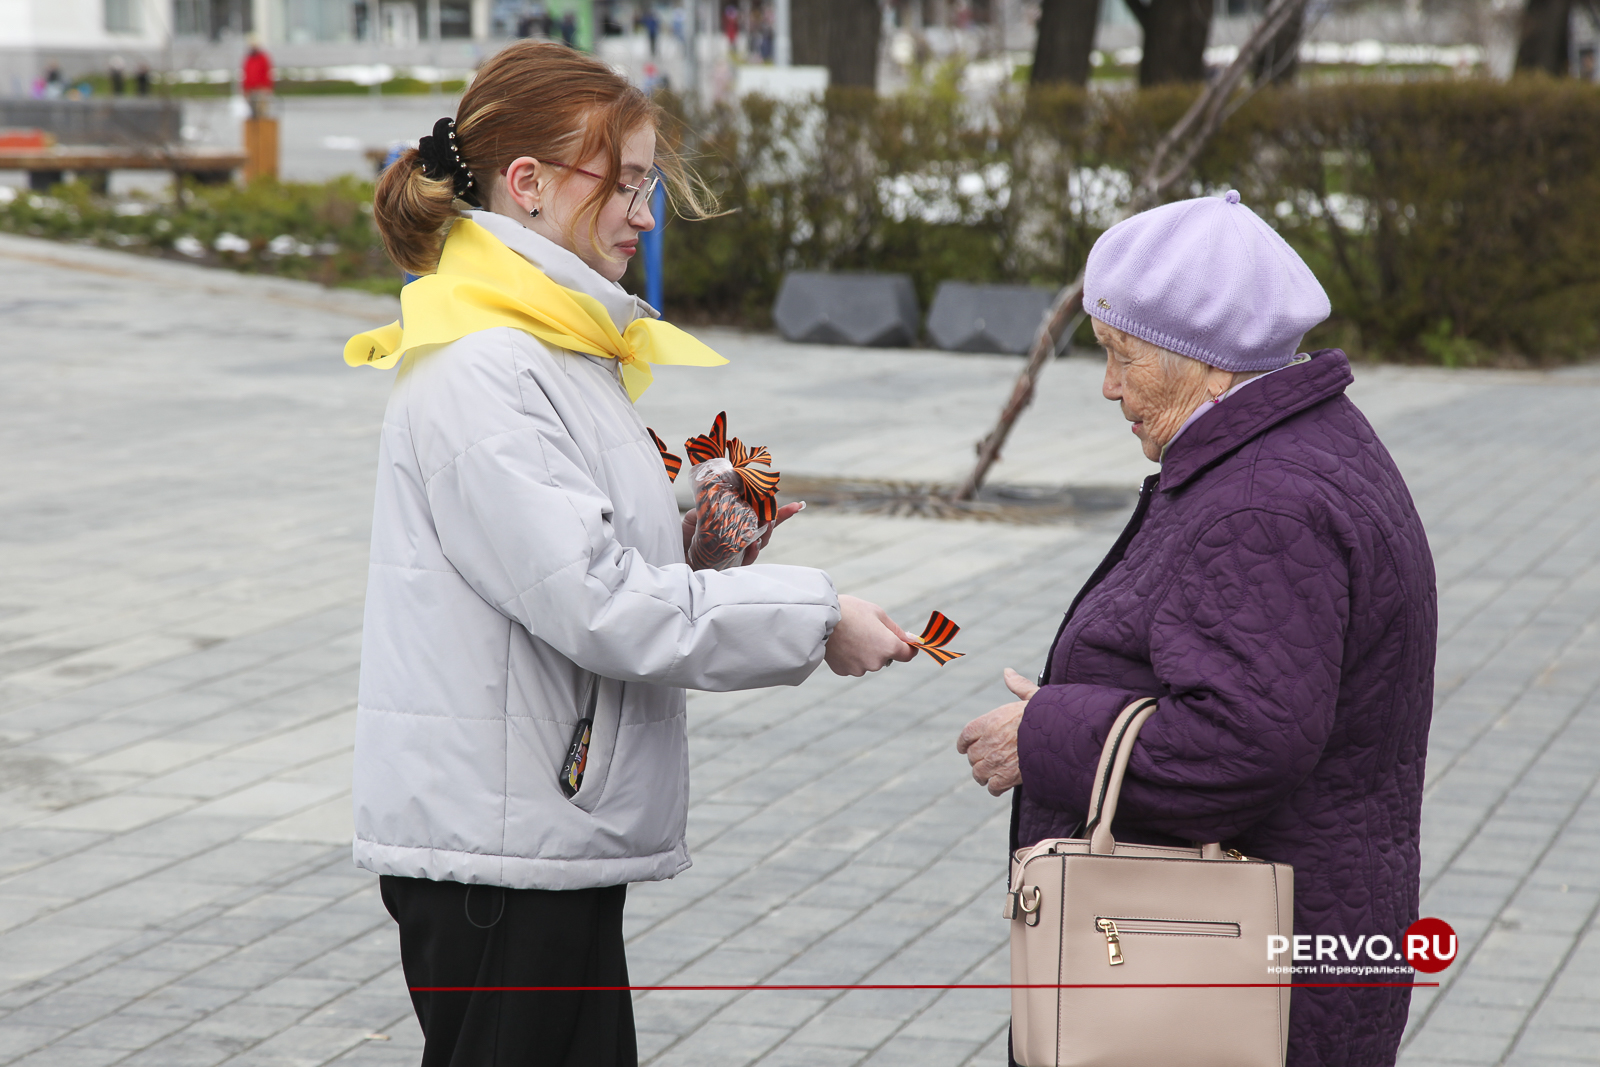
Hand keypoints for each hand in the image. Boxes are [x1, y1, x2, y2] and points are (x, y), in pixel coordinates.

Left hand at [681, 501, 805, 565]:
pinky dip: (752, 551)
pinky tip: (754, 543)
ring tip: (768, 521)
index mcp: (737, 523)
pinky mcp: (732, 565)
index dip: (779, 511)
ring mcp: (739, 552)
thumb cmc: (684, 540)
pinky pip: (747, 559)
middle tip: (789, 509)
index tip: (798, 506)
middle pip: (766, 528)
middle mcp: (742, 538)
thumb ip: (707, 508)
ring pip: (761, 542)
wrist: (675, 562)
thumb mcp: (694, 519)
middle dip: (778, 519)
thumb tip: (718, 497)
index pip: (760, 515)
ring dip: (766, 532)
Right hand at [825, 594, 916, 676]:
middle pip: (886, 658)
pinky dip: (850, 657)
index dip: (908, 648)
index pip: (907, 655)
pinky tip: (842, 644)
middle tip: (867, 630)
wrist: (819, 618)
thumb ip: (896, 630)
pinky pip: (853, 665)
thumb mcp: (878, 613)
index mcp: (888, 647)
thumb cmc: (851, 611)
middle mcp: (876, 662)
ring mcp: (858, 669)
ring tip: (851, 636)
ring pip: (868, 662)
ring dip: (865, 653)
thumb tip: (911, 640)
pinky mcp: (843, 671)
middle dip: (881, 647)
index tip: (905, 643)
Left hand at [956, 668, 1039, 795]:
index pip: (966, 735)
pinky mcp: (1007, 777)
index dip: (964, 743)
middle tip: (985, 762)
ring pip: (979, 773)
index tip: (964, 748)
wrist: (1060, 737)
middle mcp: (988, 742)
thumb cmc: (1048, 715)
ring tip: (991, 775)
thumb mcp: (1032, 696)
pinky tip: (1000, 786)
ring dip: (984, 775)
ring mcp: (996, 761)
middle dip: (978, 760)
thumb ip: (1017, 685)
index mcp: (990, 721)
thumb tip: (1007, 672)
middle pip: (972, 756)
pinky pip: (993, 787)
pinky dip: (995, 788)